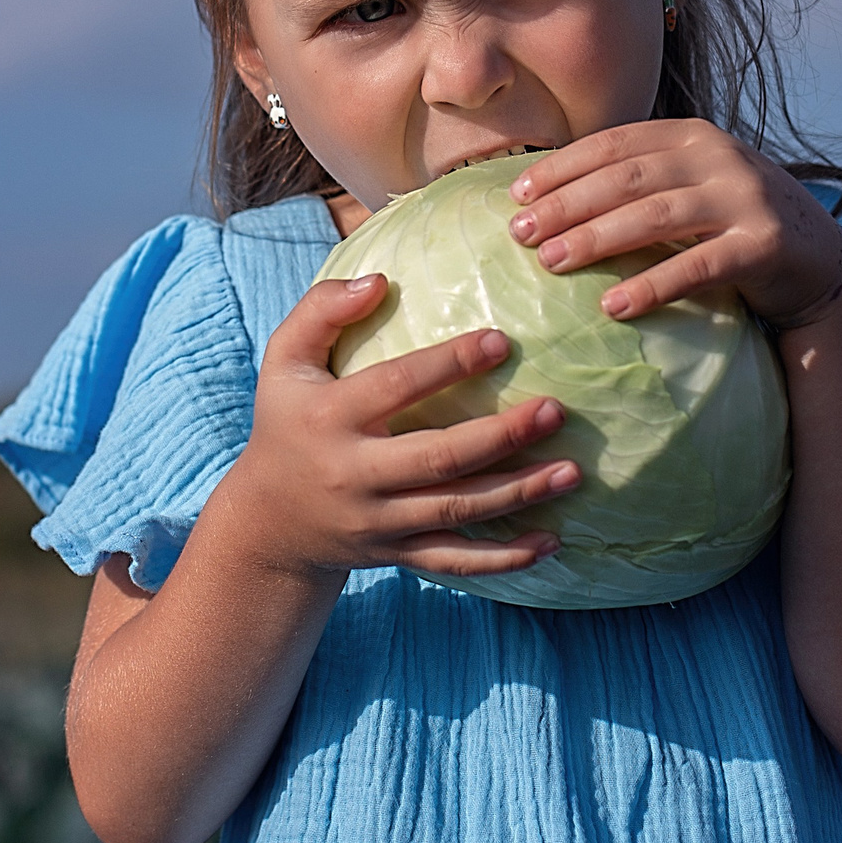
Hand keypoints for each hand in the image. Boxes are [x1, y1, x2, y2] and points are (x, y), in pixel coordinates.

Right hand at [224, 272, 578, 579]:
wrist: (269, 522)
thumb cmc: (287, 421)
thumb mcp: (283, 360)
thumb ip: (321, 310)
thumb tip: (379, 281)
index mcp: (329, 418)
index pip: (395, 387)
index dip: (448, 364)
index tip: (501, 341)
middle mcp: (354, 475)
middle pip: (438, 459)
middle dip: (501, 437)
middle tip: (556, 410)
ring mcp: (378, 522)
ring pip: (456, 512)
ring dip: (518, 494)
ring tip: (572, 471)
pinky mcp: (396, 555)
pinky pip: (455, 562)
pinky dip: (504, 559)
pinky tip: (551, 542)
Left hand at [506, 120, 841, 327]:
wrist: (818, 259)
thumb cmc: (733, 224)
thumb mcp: (691, 187)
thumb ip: (642, 181)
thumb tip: (552, 198)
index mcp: (692, 137)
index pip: (615, 144)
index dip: (563, 167)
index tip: (517, 196)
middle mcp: (719, 158)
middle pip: (627, 179)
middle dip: (568, 204)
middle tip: (521, 235)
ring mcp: (744, 199)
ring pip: (656, 215)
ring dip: (598, 239)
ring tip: (552, 262)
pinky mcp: (764, 246)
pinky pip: (698, 267)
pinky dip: (651, 285)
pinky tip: (613, 305)